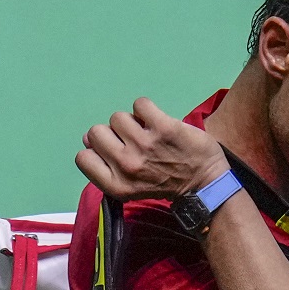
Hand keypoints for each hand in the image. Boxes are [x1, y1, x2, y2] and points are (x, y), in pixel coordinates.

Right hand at [76, 97, 229, 199]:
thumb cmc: (166, 183)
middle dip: (113, 134)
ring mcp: (145, 145)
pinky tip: (159, 122)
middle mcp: (126, 166)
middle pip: (96, 132)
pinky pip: (140, 104)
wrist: (205, 184)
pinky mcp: (163, 128)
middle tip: (135, 143)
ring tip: (150, 134)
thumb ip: (107, 166)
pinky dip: (148, 109)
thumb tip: (86, 139)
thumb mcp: (131, 185)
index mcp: (116, 185)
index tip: (116, 153)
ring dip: (132, 122)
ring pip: (117, 117)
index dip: (97, 151)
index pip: (83, 157)